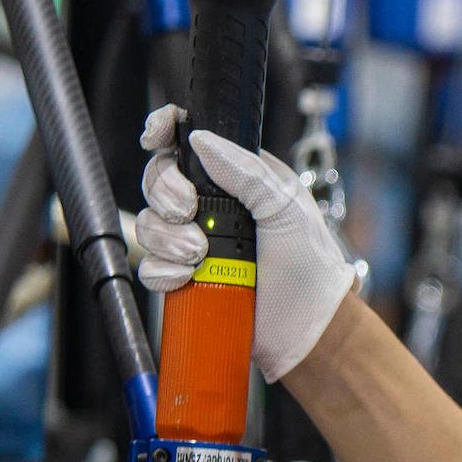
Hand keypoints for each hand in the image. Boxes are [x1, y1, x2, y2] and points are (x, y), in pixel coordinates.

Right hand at [136, 108, 357, 379]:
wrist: (308, 330)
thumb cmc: (310, 267)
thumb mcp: (286, 208)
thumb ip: (246, 172)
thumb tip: (201, 139)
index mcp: (240, 176)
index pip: (191, 139)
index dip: (166, 131)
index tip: (156, 139)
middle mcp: (215, 204)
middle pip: (160, 178)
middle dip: (166, 194)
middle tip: (190, 212)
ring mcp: (197, 240)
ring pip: (151, 223)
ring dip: (168, 238)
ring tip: (200, 255)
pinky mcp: (185, 277)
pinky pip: (150, 265)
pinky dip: (162, 271)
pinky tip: (186, 278)